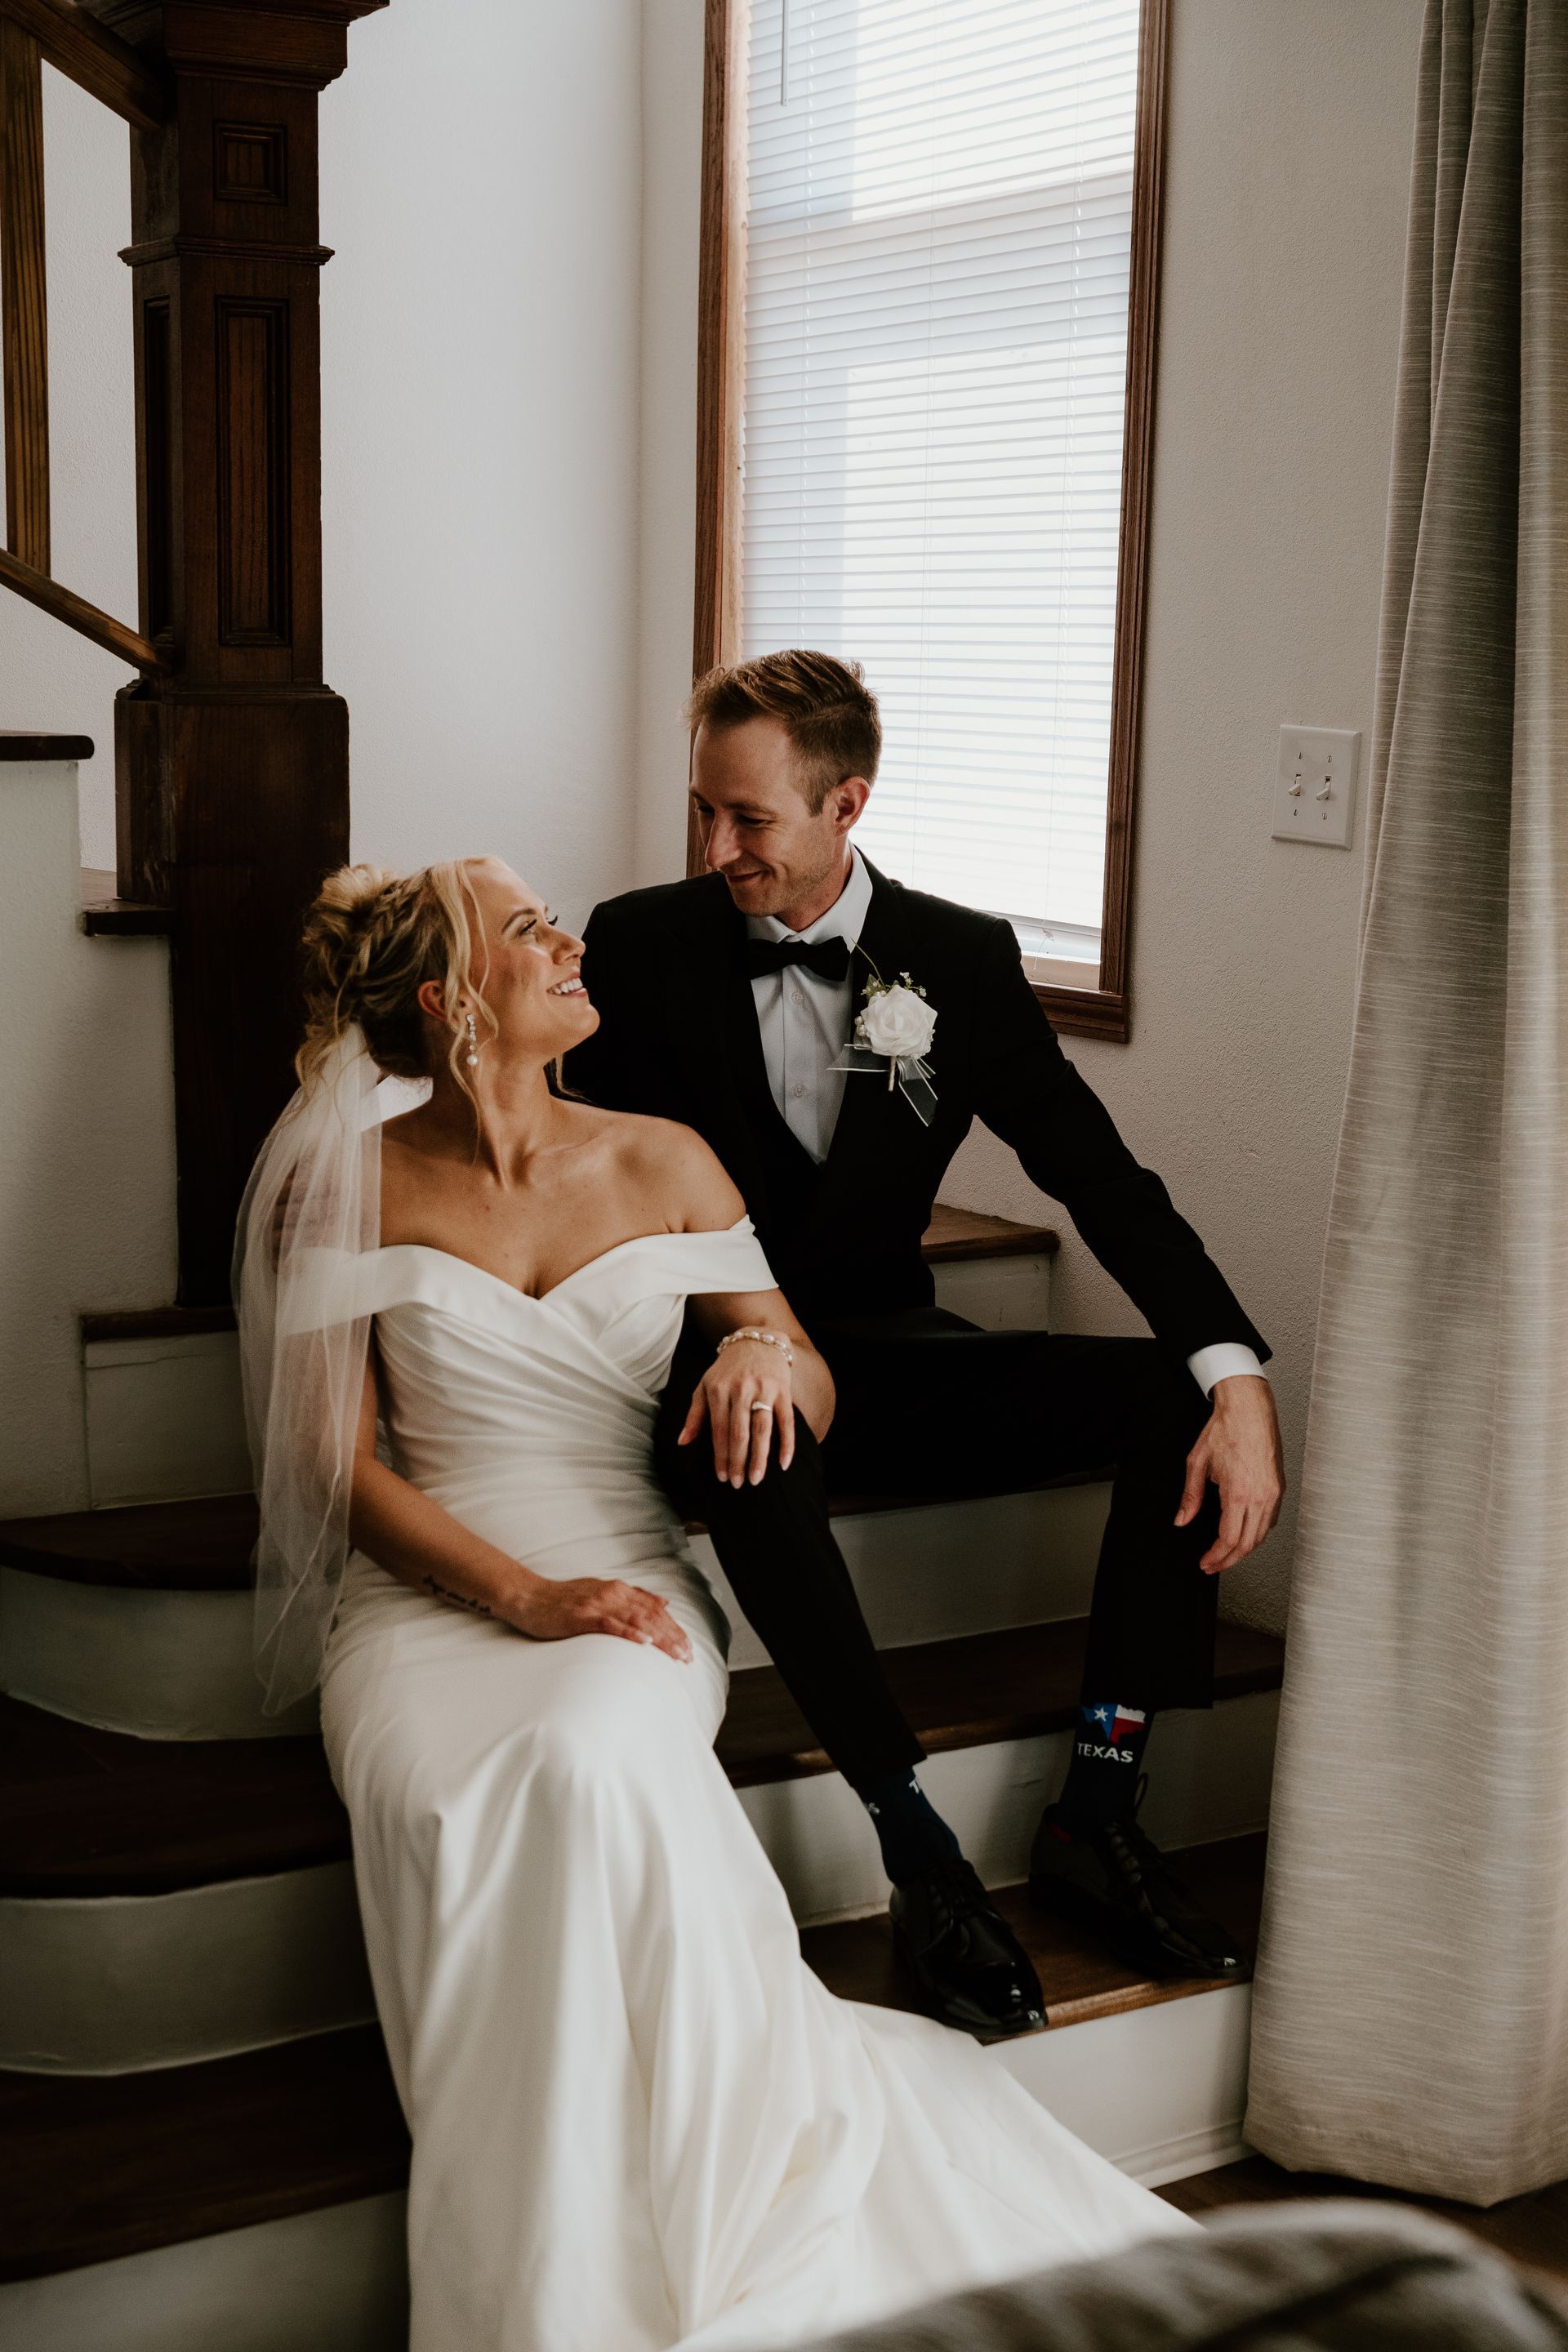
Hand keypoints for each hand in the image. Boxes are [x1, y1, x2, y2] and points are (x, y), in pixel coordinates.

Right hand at [499, 1573, 692, 1663]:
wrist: (530, 1597)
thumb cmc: (563, 1600)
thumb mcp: (601, 1593)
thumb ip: (632, 1597)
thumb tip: (663, 1603)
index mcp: (618, 1589)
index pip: (654, 1609)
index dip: (673, 1627)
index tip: (688, 1646)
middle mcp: (612, 1593)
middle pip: (651, 1615)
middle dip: (673, 1636)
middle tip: (688, 1656)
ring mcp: (598, 1603)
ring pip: (637, 1619)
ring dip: (660, 1637)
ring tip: (675, 1653)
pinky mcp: (583, 1616)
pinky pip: (611, 1624)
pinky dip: (630, 1632)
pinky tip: (644, 1641)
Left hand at [676, 1337, 796, 1487]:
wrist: (757, 1340)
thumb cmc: (727, 1369)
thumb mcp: (705, 1385)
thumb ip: (695, 1414)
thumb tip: (682, 1443)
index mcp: (718, 1390)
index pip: (719, 1430)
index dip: (720, 1456)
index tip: (722, 1477)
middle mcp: (741, 1390)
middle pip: (739, 1433)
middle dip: (738, 1461)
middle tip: (738, 1484)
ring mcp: (764, 1390)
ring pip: (762, 1429)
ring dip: (759, 1457)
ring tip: (756, 1479)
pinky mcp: (783, 1390)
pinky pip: (786, 1421)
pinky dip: (786, 1443)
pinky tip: (783, 1464)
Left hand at [1175, 1374, 1284, 1573]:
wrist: (1249, 1408)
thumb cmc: (1226, 1429)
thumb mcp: (1197, 1463)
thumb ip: (1190, 1496)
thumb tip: (1182, 1519)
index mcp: (1239, 1492)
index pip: (1228, 1539)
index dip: (1216, 1557)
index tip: (1205, 1562)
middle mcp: (1261, 1496)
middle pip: (1247, 1544)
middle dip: (1229, 1560)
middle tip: (1212, 1565)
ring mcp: (1274, 1493)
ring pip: (1261, 1535)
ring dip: (1243, 1550)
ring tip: (1226, 1555)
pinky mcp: (1279, 1488)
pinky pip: (1270, 1520)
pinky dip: (1257, 1533)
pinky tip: (1244, 1534)